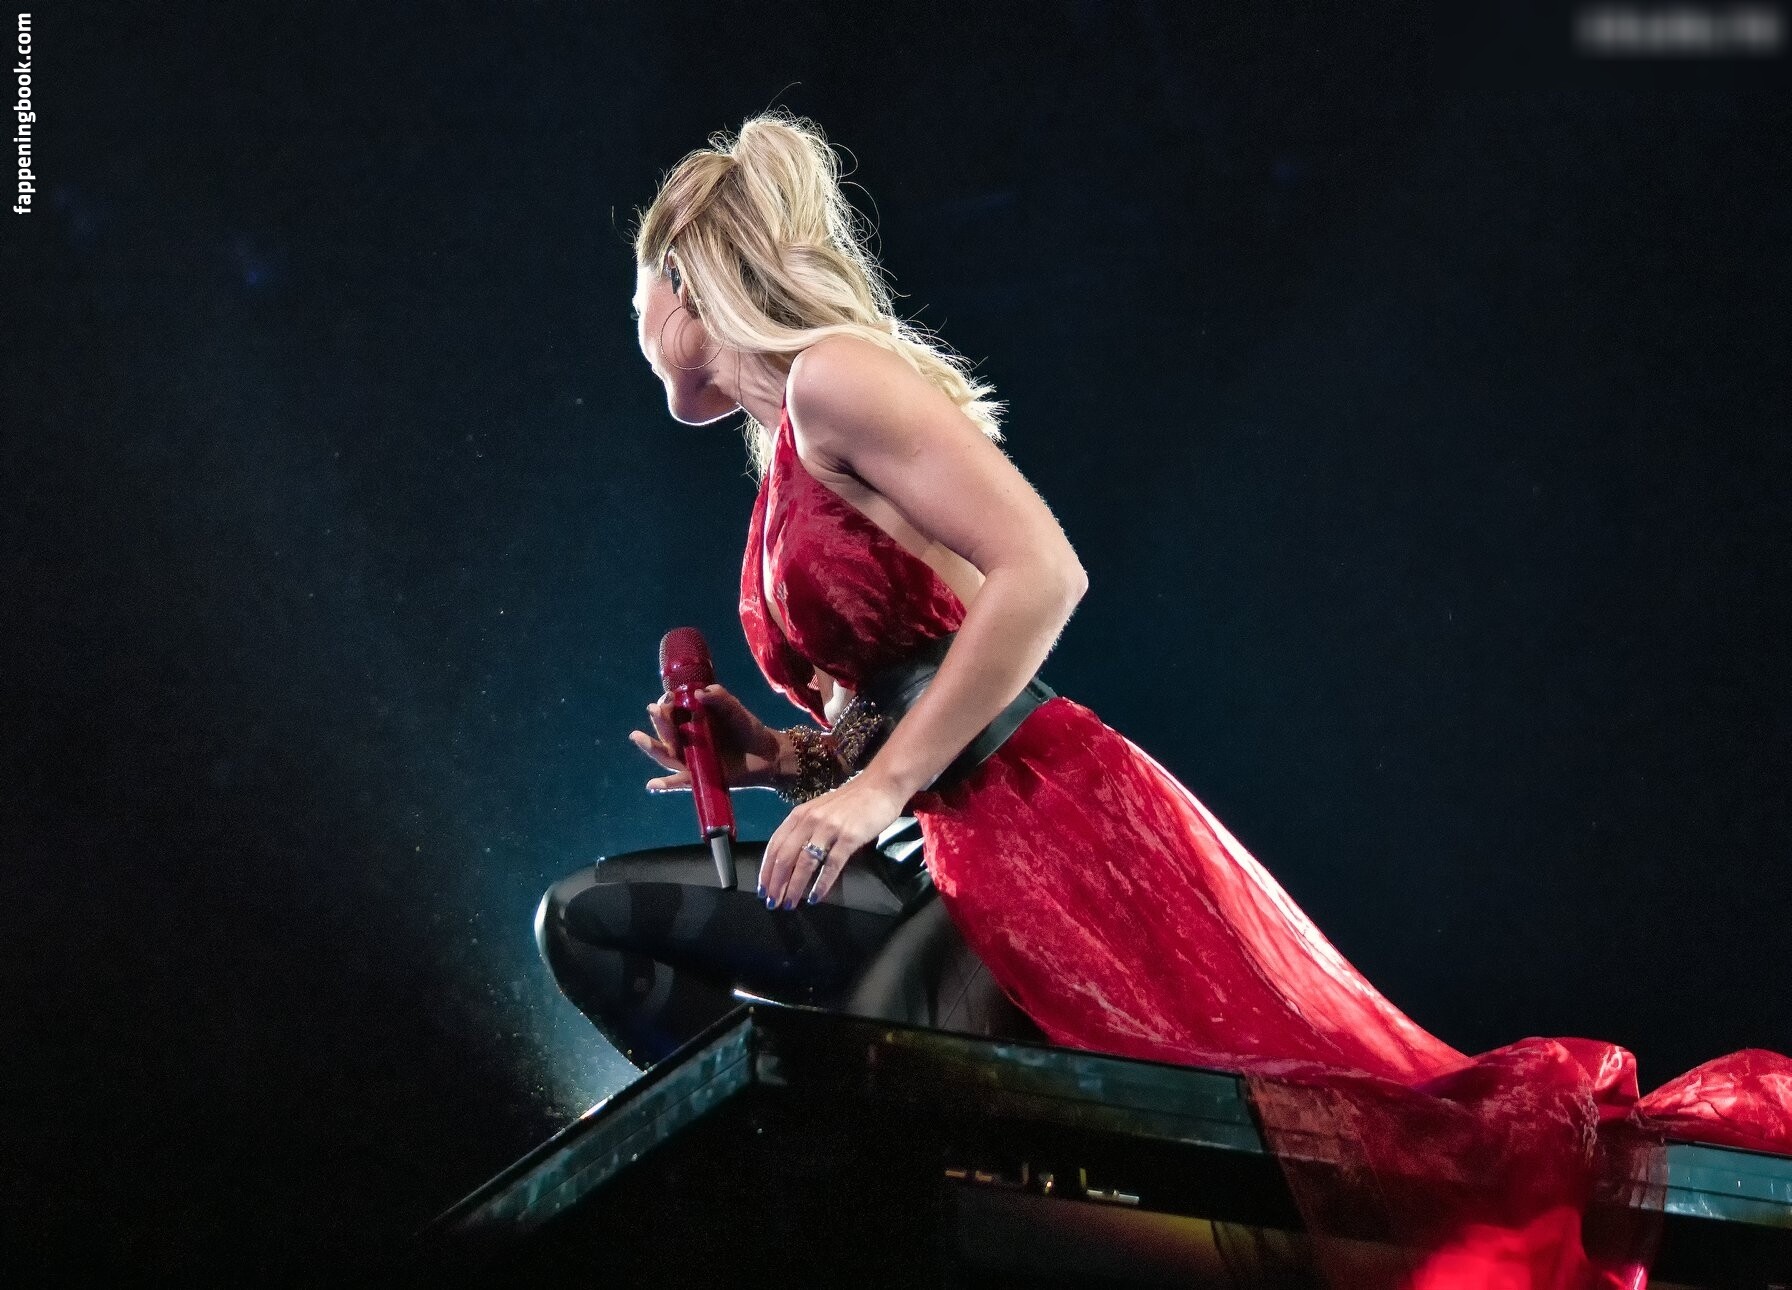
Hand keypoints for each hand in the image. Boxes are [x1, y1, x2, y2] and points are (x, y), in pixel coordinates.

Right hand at [630, 684, 783, 791]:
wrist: (767, 754)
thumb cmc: (748, 729)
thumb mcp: (735, 710)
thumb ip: (720, 698)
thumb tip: (700, 693)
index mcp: (693, 721)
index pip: (673, 712)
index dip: (668, 705)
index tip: (669, 698)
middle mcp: (688, 740)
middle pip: (667, 733)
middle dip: (659, 722)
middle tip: (655, 709)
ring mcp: (692, 760)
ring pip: (667, 755)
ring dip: (652, 747)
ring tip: (637, 736)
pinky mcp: (699, 777)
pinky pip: (680, 782)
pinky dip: (665, 785)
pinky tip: (651, 784)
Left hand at [758, 772, 910, 909]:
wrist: (880, 786)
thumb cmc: (851, 801)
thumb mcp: (819, 810)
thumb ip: (804, 828)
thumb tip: (790, 859)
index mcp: (799, 814)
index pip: (775, 845)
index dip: (766, 870)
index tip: (763, 889)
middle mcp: (810, 820)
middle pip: (786, 856)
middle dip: (777, 883)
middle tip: (773, 902)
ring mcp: (830, 828)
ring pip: (805, 862)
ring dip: (795, 886)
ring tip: (790, 903)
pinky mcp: (849, 837)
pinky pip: (831, 864)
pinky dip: (822, 883)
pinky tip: (816, 897)